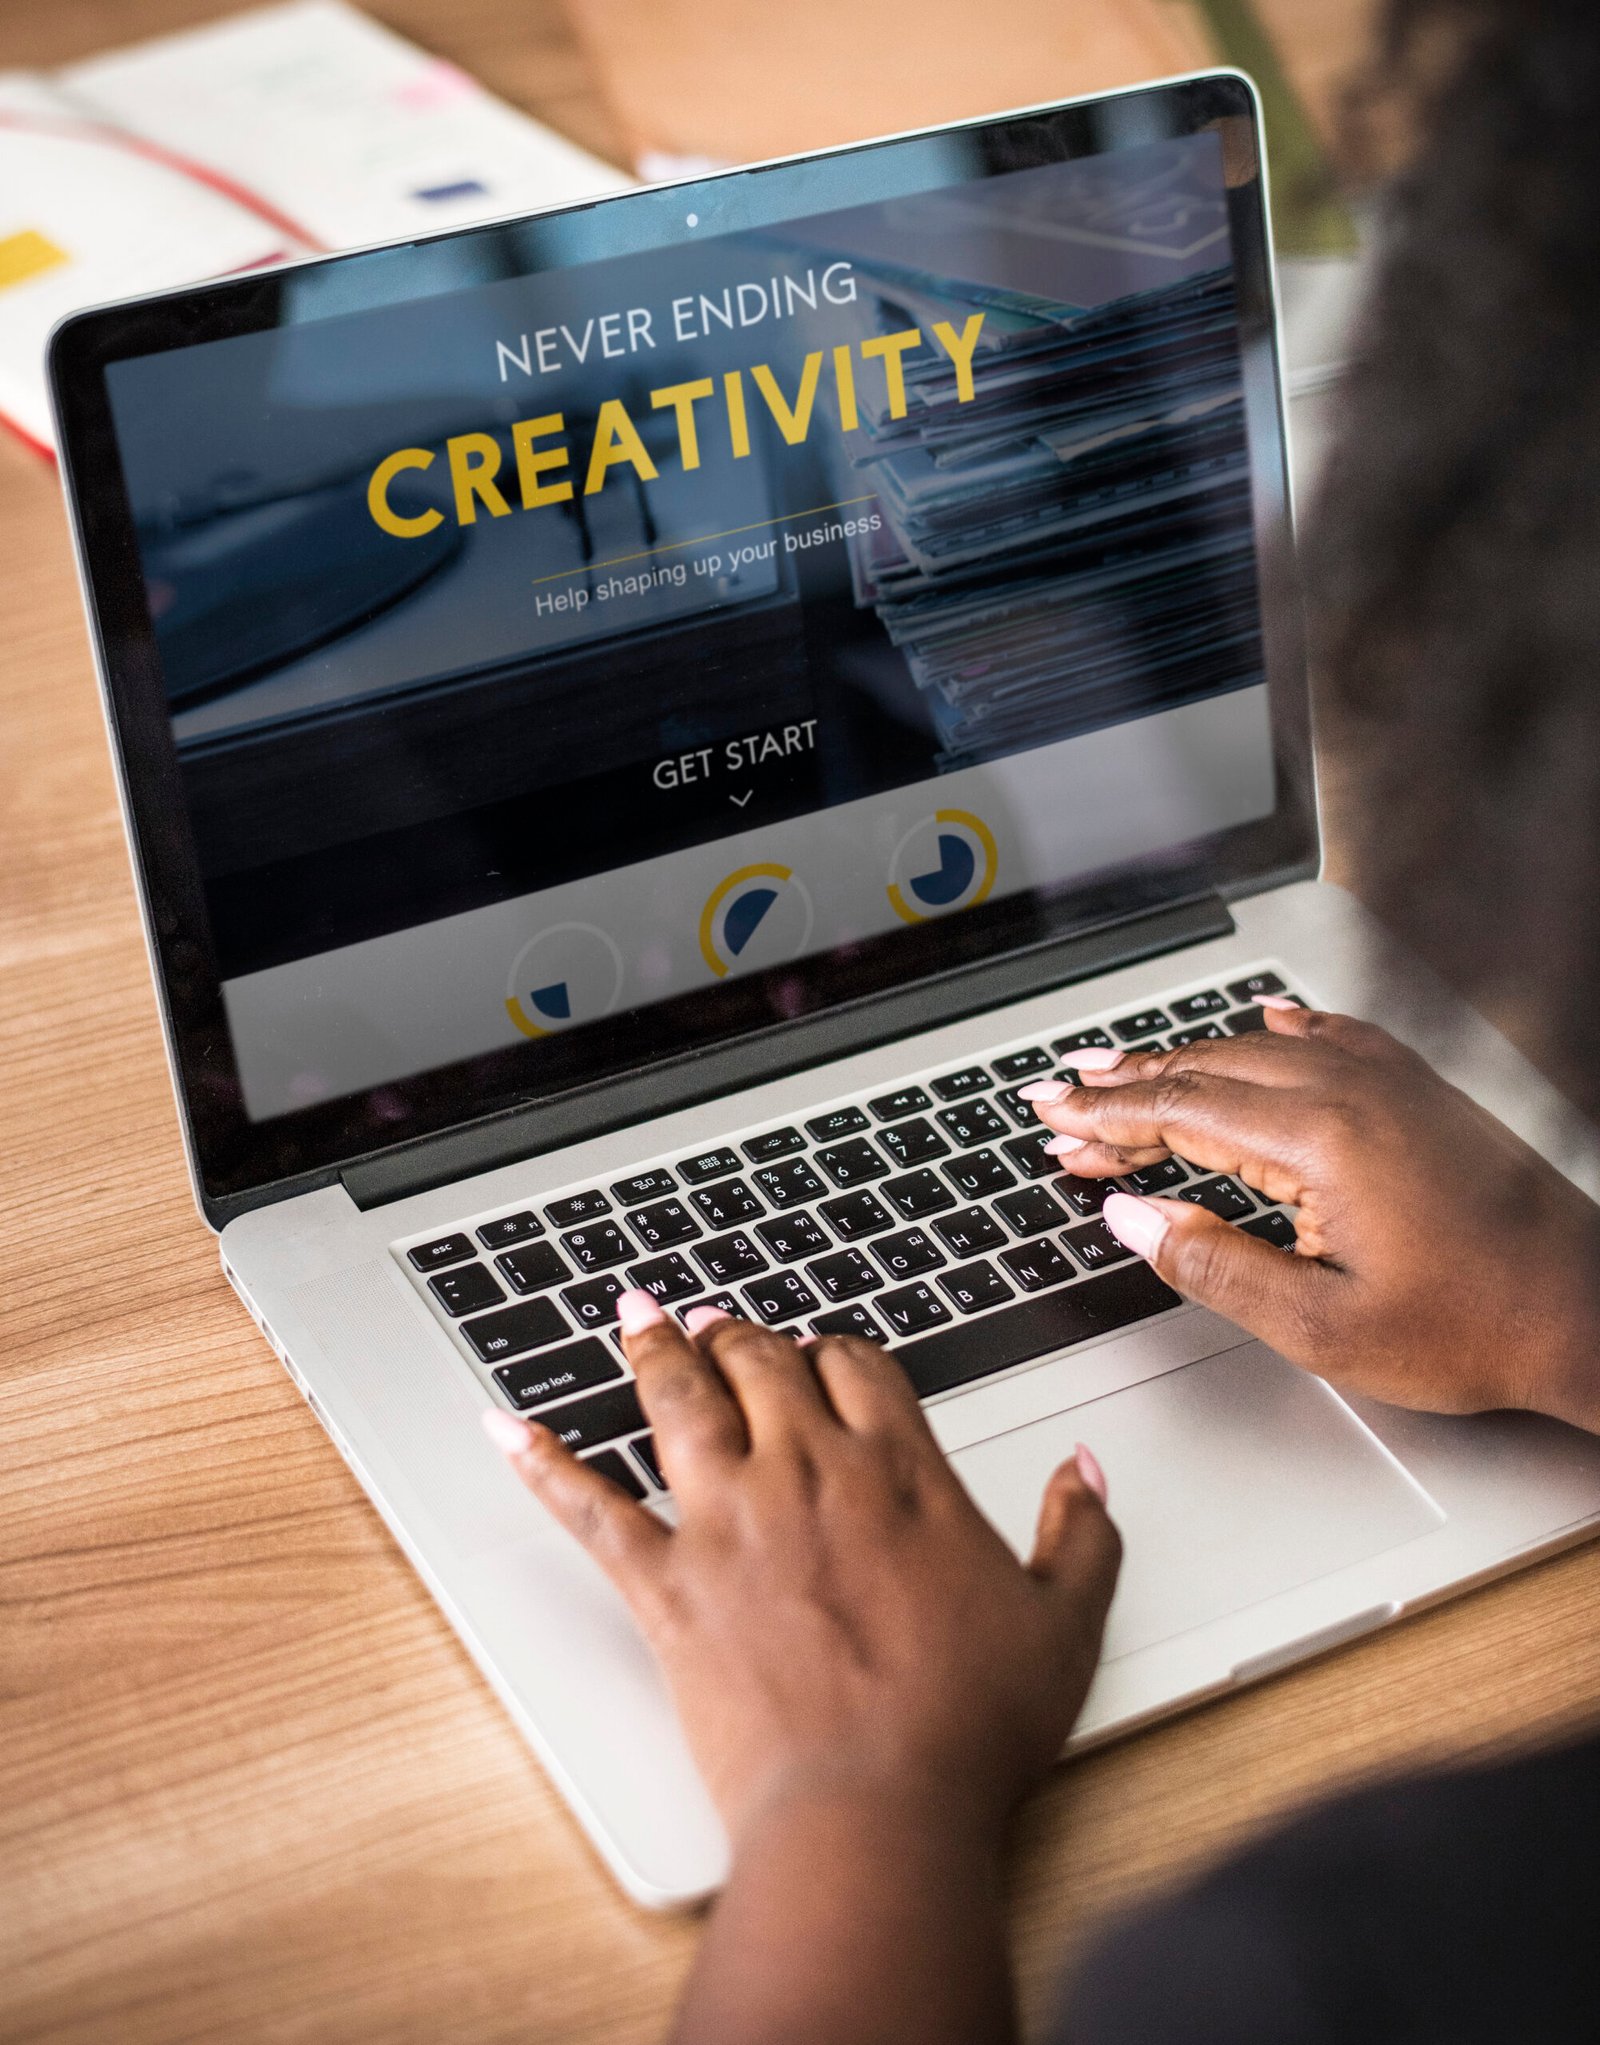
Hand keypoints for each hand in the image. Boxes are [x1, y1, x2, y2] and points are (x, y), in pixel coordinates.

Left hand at [486, 1299, 1119, 1848]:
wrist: (877, 1810)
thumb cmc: (969, 1728)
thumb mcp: (1064, 1624)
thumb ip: (1083, 1533)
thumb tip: (1085, 1469)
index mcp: (900, 1471)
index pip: (856, 1365)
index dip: (832, 1349)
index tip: (819, 1352)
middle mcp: (808, 1473)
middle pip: (761, 1363)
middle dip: (740, 1334)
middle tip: (718, 1322)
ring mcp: (729, 1522)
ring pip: (679, 1400)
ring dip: (653, 1348)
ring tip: (634, 1312)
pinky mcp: (666, 1584)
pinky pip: (589, 1507)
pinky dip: (542, 1461)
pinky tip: (505, 1424)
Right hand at [1027, 1001, 1599, 1429]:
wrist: (1587, 1312)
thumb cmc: (1474, 1326)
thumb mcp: (1322, 1329)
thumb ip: (1215, 1268)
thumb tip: (1133, 1220)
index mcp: (1320, 1140)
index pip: (1180, 1112)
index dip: (1106, 1120)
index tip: (1055, 1123)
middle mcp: (1353, 1091)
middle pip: (1207, 1070)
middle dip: (1124, 1087)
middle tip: (1061, 1100)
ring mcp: (1391, 1083)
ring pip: (1259, 1050)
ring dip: (1184, 1062)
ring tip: (1125, 1070)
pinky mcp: (1421, 1093)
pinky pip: (1334, 1038)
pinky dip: (1278, 1033)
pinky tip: (1265, 1021)